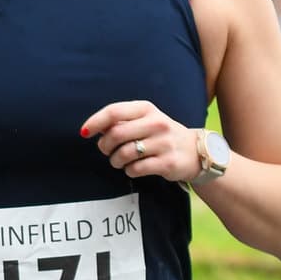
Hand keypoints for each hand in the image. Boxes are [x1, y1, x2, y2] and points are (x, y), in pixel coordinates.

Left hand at [83, 100, 198, 181]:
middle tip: (106, 151)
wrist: (195, 151)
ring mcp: (164, 143)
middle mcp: (156, 123)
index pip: (114, 112)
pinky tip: (134, 167)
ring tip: (120, 161)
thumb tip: (93, 129)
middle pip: (115, 135)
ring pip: (123, 154)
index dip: (95, 122)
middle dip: (104, 146)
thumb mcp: (144, 120)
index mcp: (147, 109)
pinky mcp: (168, 162)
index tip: (84, 132)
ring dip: (115, 161)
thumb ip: (121, 121)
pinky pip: (135, 169)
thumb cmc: (160, 134)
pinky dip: (129, 170)